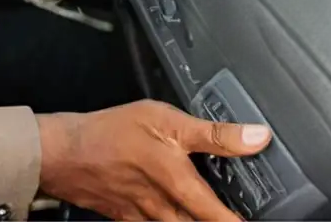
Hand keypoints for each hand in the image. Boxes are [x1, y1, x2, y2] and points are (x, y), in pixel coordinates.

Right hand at [36, 99, 271, 220]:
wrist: (63, 152)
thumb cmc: (112, 131)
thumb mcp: (163, 118)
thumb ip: (212, 133)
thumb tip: (257, 138)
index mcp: (179, 184)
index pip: (224, 219)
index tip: (267, 218)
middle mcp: (167, 210)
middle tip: (239, 215)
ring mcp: (147, 220)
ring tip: (211, 215)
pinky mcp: (129, 220)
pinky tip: (174, 215)